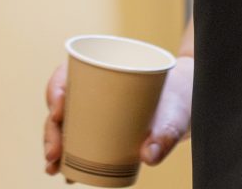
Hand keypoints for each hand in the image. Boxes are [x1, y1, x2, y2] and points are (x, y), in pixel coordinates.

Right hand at [44, 54, 194, 174]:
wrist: (190, 105)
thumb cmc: (181, 101)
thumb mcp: (177, 114)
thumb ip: (167, 134)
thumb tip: (149, 157)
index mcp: (107, 72)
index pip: (69, 73)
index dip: (56, 89)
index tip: (59, 109)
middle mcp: (96, 91)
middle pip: (61, 105)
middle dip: (51, 130)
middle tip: (54, 153)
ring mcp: (95, 111)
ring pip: (63, 125)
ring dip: (52, 145)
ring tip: (53, 167)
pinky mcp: (99, 130)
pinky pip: (74, 139)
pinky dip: (64, 154)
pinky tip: (59, 170)